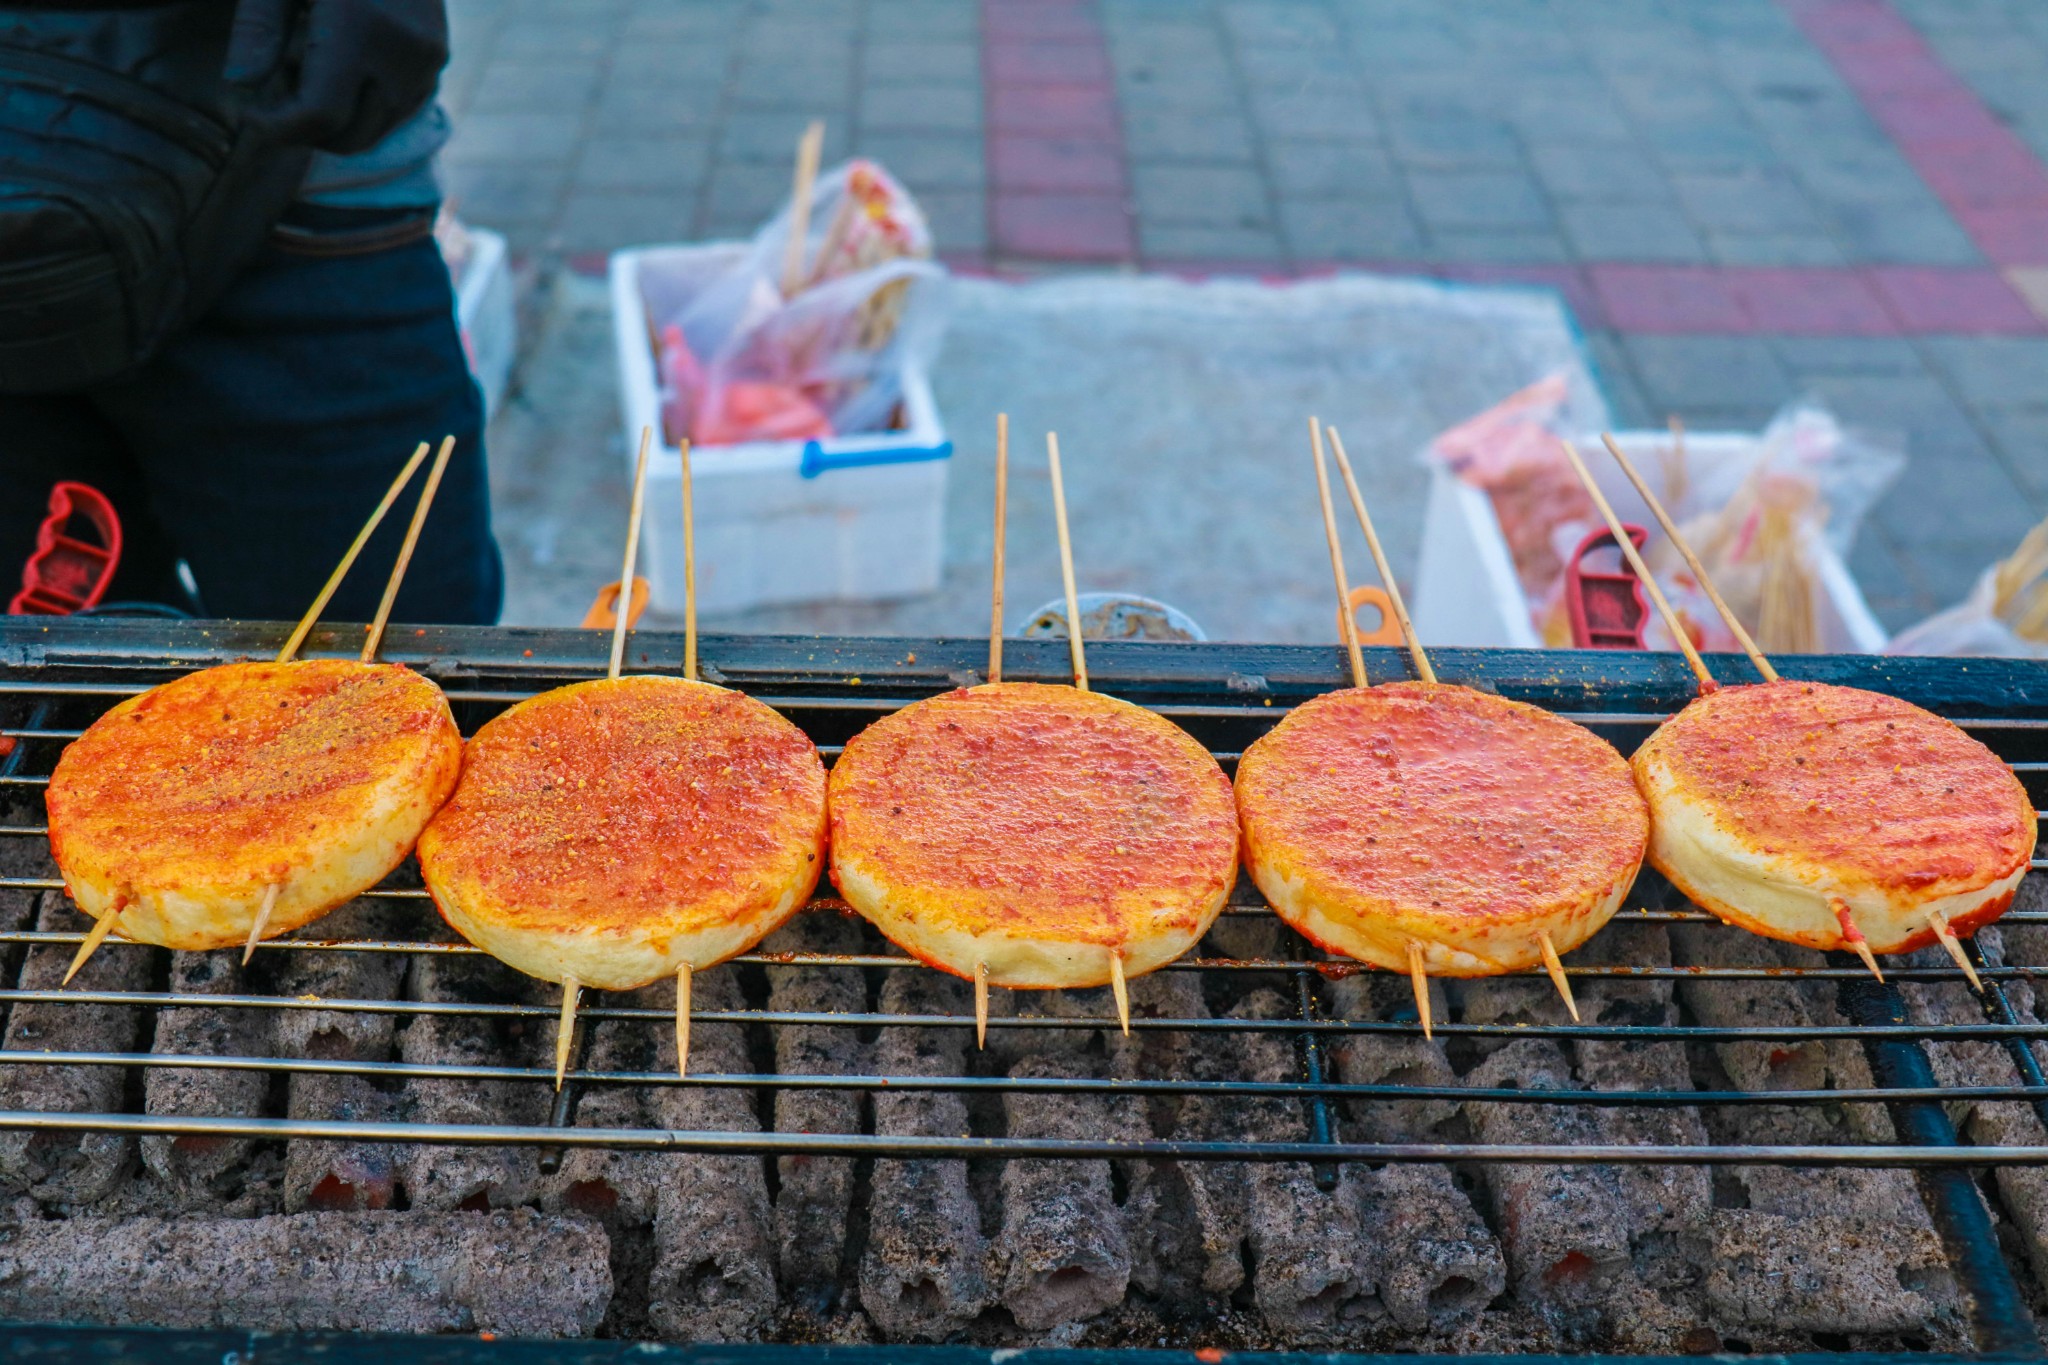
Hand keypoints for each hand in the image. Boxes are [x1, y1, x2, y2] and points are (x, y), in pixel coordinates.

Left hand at [226, 0, 448, 154]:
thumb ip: (258, 27)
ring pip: (375, 131)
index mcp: (358, 26)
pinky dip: (364, 109)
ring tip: (310, 69)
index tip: (251, 116)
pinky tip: (341, 69)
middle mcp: (402, 53)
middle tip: (276, 95)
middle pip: (349, 136)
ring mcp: (427, 62)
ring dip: (336, 121)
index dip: (279, 127)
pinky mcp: (437, 63)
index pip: (319, 114)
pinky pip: (397, 113)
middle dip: (306, 131)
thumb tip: (241, 85)